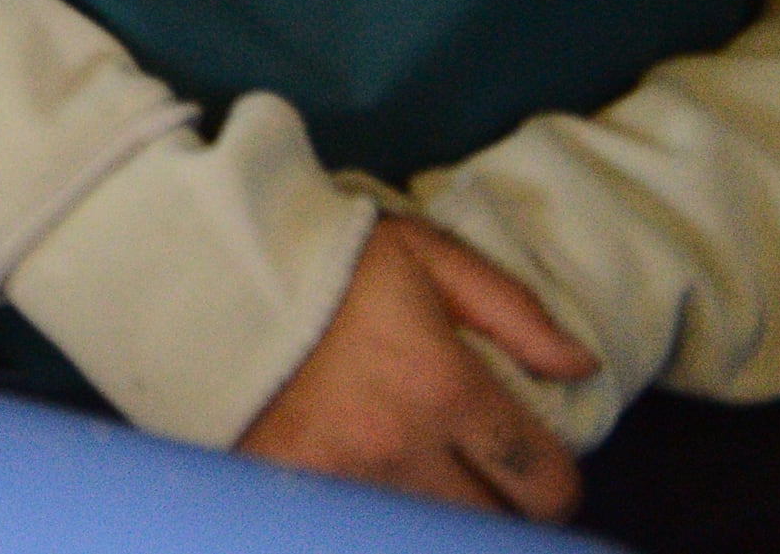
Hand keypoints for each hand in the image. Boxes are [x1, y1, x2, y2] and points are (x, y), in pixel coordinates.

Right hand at [236, 215, 594, 519]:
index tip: (533, 463)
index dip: (553, 480)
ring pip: (429, 535)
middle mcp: (397, 447)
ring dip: (439, 515)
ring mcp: (340, 480)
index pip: (542, 483)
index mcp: (440, 386)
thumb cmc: (318, 257)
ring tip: (424, 477)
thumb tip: (581, 368)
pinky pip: (359, 528)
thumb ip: (511, 309)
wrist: (197, 266)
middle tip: (481, 476)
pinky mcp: (289, 491)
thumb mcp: (423, 254)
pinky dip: (376, 518)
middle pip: (492, 529)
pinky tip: (371, 486)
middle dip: (500, 507)